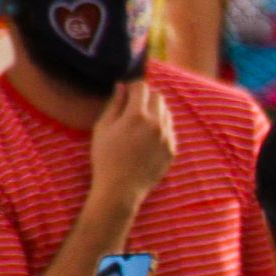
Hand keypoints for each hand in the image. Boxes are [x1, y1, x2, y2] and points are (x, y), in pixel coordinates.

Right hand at [89, 80, 174, 211]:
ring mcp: (167, 138)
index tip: (126, 93)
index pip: (143, 87)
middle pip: (158, 97)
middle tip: (133, 108)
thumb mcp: (103, 128)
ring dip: (155, 112)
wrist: (120, 189)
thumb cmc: (105, 157)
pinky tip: (147, 138)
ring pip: (166, 113)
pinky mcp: (172, 150)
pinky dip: (161, 128)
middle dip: (146, 97)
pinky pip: (170, 130)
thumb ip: (115, 104)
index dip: (133, 87)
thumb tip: (122, 86)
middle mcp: (156, 124)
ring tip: (140, 124)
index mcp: (137, 116)